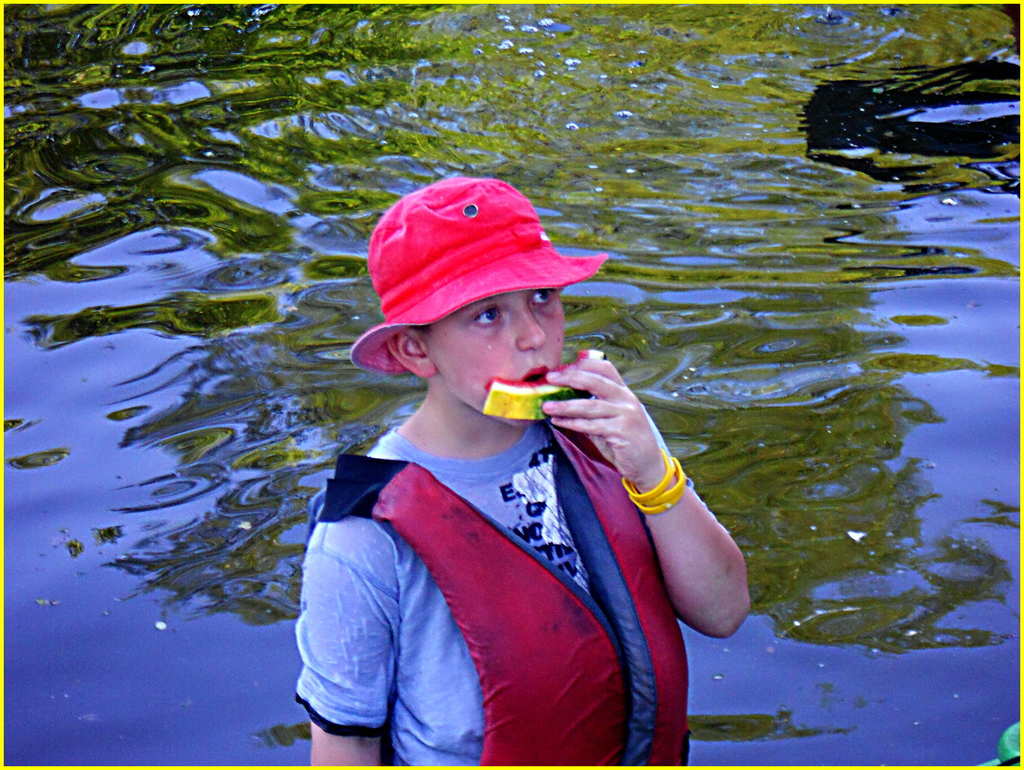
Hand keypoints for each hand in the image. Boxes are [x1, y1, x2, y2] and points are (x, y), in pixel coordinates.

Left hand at [543, 356, 664, 490]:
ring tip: (547, 405)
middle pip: (595, 381)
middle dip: (570, 378)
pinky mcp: (621, 431)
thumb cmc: (625, 441)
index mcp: (623, 392)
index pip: (605, 368)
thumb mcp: (610, 419)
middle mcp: (626, 399)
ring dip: (565, 405)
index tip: (562, 368)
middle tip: (550, 379)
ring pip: (590, 405)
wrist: (647, 465)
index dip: (583, 365)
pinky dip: (572, 423)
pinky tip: (559, 422)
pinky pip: (591, 426)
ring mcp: (626, 414)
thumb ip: (592, 409)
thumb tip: (563, 400)